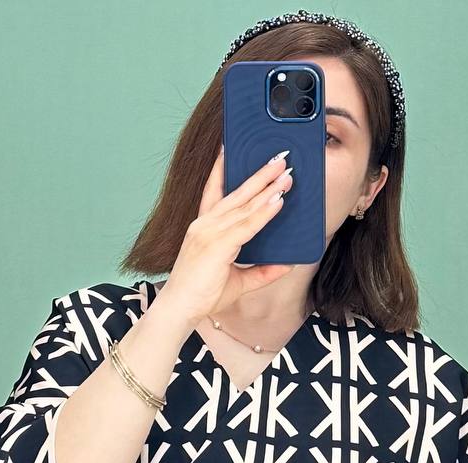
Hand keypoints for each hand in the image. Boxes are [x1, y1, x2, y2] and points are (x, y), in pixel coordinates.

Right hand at [156, 144, 295, 325]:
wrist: (180, 310)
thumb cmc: (201, 295)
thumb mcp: (239, 282)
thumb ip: (262, 272)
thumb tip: (287, 264)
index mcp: (204, 228)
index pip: (214, 192)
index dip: (221, 169)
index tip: (229, 147)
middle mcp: (205, 224)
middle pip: (236, 193)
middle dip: (259, 174)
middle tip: (280, 158)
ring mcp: (209, 232)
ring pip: (245, 205)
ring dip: (267, 188)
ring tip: (286, 175)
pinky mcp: (217, 245)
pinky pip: (247, 225)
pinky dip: (264, 212)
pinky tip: (278, 202)